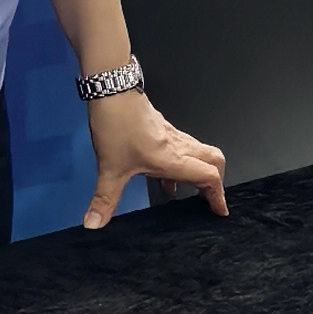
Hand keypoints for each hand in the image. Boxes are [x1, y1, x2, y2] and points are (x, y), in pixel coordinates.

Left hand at [84, 86, 227, 227]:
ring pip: (199, 152)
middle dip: (216, 181)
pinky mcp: (162, 126)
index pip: (208, 176)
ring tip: (183, 191)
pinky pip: (183, 146)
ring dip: (198, 170)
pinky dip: (182, 161)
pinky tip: (160, 173)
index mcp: (172, 159)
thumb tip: (92, 225)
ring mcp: (171, 134)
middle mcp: (178, 145)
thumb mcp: (109, 168)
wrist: (111, 88)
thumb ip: (104, 199)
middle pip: (213, 160)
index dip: (218, 195)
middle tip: (207, 199)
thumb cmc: (116, 127)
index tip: (220, 211)